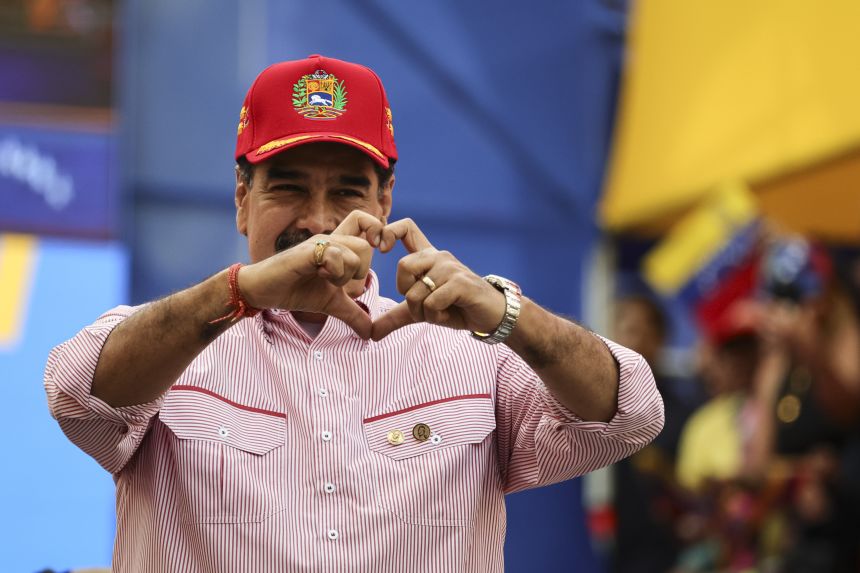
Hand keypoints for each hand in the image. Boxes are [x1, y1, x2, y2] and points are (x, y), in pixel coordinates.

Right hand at [238, 211, 385, 338]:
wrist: (264, 292)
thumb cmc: (296, 291)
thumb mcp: (332, 304)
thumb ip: (353, 314)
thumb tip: (370, 333)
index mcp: (338, 247)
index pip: (366, 221)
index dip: (377, 231)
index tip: (377, 253)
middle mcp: (330, 240)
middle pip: (366, 245)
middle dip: (359, 271)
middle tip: (339, 281)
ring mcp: (318, 243)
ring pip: (354, 253)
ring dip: (344, 275)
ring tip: (325, 279)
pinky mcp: (307, 251)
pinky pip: (335, 256)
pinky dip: (332, 272)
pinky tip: (317, 275)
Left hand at [370, 218, 506, 340]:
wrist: (490, 316)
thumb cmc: (456, 308)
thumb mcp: (421, 312)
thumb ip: (396, 317)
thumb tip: (371, 334)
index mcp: (428, 257)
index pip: (406, 228)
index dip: (388, 232)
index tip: (381, 249)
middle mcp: (439, 256)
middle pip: (403, 266)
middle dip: (407, 294)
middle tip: (423, 306)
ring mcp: (450, 267)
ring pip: (416, 291)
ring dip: (423, 311)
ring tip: (440, 311)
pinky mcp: (460, 282)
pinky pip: (432, 302)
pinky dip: (436, 315)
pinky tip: (449, 313)